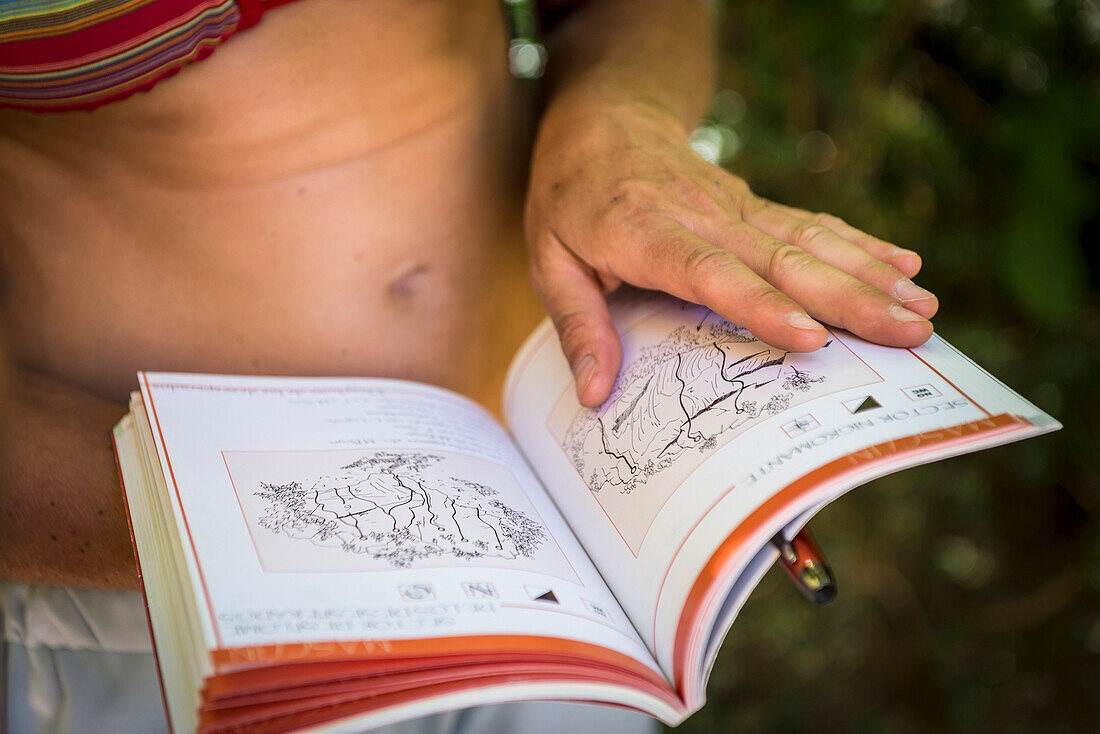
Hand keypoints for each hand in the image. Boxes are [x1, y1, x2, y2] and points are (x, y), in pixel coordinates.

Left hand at [524, 100, 936, 406]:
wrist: (601, 120)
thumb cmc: (569, 197)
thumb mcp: (547, 260)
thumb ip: (577, 325)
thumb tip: (594, 394)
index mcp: (644, 231)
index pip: (711, 272)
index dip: (762, 304)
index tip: (812, 337)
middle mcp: (702, 215)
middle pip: (782, 257)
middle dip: (850, 298)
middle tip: (910, 333)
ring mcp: (734, 204)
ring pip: (810, 239)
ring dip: (870, 273)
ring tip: (923, 307)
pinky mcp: (753, 203)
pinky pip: (811, 223)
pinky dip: (860, 243)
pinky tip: (905, 263)